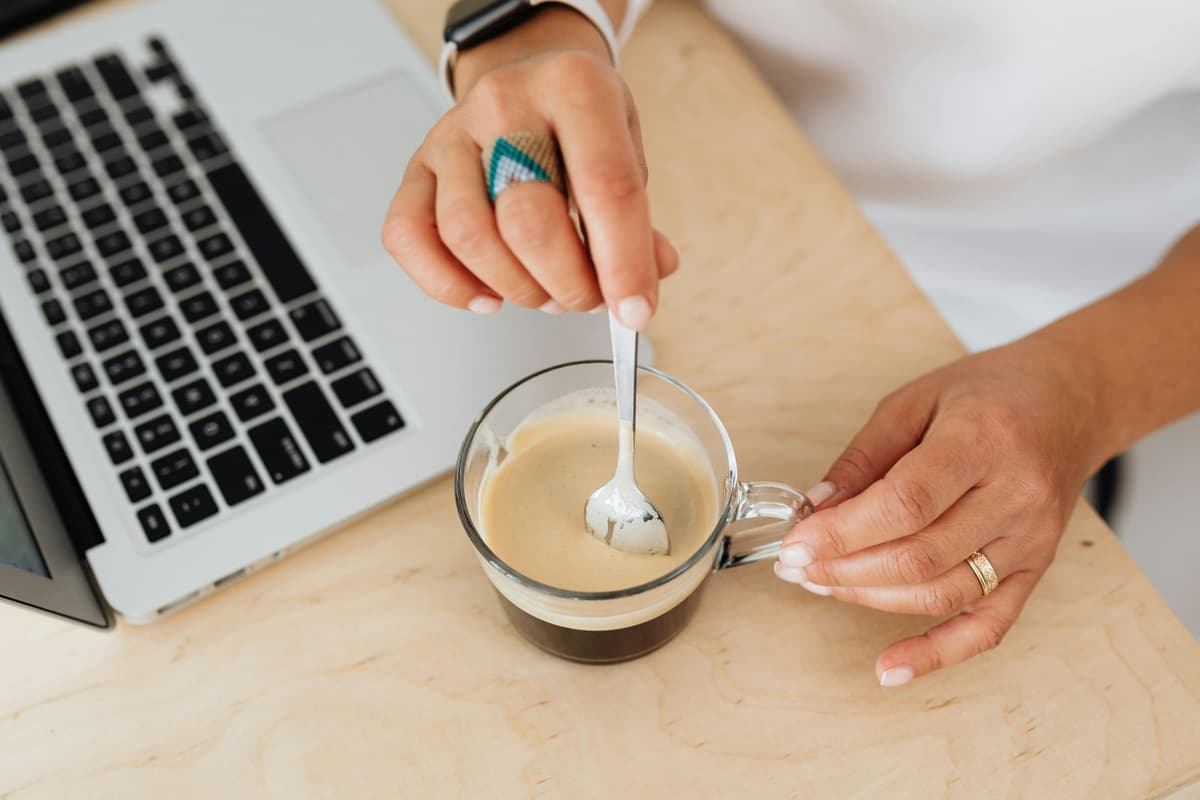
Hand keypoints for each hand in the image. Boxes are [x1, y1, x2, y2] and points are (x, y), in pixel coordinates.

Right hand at [381, 10, 676, 328]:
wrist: (528, 80)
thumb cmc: (577, 123)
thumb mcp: (627, 150)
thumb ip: (637, 218)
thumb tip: (649, 276)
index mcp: (574, 87)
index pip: (603, 185)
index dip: (623, 262)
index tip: (634, 310)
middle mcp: (505, 103)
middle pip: (528, 218)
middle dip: (567, 283)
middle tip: (588, 299)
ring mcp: (452, 134)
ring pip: (468, 234)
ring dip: (516, 288)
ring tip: (547, 295)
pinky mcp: (416, 168)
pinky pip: (410, 238)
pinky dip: (449, 284)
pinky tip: (489, 295)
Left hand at [776, 336, 1108, 685]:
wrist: (1070, 401)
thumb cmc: (990, 394)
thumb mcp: (915, 400)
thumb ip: (864, 456)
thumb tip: (816, 508)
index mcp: (982, 442)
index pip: (904, 504)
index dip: (842, 533)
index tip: (796, 544)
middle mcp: (1016, 496)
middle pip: (918, 556)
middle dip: (843, 569)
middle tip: (796, 566)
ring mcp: (1031, 540)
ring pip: (942, 593)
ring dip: (871, 598)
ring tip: (823, 585)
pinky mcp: (1035, 570)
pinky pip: (987, 626)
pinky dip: (937, 653)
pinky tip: (890, 668)